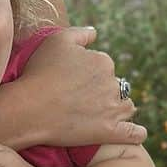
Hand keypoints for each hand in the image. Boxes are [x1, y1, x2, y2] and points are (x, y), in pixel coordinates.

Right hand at [21, 27, 145, 147]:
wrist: (30, 108)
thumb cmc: (40, 73)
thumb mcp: (56, 40)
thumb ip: (80, 33)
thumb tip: (95, 33)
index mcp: (103, 61)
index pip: (103, 65)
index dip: (87, 72)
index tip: (71, 80)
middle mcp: (113, 84)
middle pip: (115, 86)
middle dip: (102, 90)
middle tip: (78, 99)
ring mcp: (114, 109)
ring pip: (126, 106)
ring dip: (117, 108)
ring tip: (98, 114)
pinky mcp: (111, 132)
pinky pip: (135, 133)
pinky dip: (136, 133)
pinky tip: (134, 133)